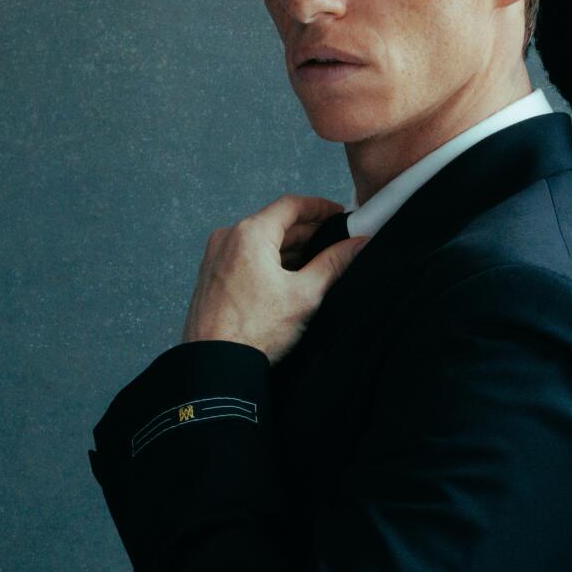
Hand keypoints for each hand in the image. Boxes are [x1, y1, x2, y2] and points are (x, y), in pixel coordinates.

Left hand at [181, 194, 372, 362]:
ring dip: (288, 247)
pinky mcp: (212, 277)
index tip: (340, 213)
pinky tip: (288, 278)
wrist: (215, 366)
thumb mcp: (305, 295)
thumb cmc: (254, 331)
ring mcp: (216, 257)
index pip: (291, 205)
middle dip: (307, 230)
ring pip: (260, 241)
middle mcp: (228, 238)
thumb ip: (334, 263)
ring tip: (316, 261)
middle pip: (275, 223)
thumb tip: (359, 244)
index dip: (320, 207)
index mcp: (250, 234)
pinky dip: (269, 260)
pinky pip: (245, 257)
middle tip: (335, 240)